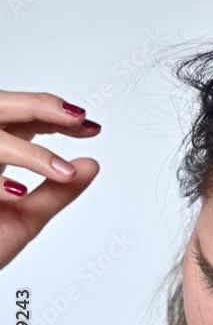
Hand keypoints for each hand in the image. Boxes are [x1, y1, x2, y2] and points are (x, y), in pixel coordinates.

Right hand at [0, 90, 100, 269]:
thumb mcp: (26, 218)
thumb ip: (58, 192)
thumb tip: (91, 166)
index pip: (25, 121)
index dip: (57, 116)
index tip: (90, 126)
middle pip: (0, 109)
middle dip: (37, 107)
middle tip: (75, 118)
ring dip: (28, 154)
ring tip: (62, 172)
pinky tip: (17, 193)